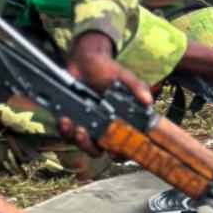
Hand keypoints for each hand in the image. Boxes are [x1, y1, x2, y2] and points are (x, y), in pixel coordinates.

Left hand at [59, 31, 152, 156]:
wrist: (85, 59)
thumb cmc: (108, 69)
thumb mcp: (125, 77)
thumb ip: (137, 88)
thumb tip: (148, 101)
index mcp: (120, 120)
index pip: (123, 143)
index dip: (120, 153)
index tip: (114, 153)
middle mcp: (104, 126)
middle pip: (99, 149)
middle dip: (90, 146)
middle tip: (85, 133)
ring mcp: (87, 124)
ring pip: (81, 144)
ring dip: (75, 138)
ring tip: (71, 123)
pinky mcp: (70, 119)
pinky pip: (66, 133)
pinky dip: (64, 129)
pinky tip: (64, 118)